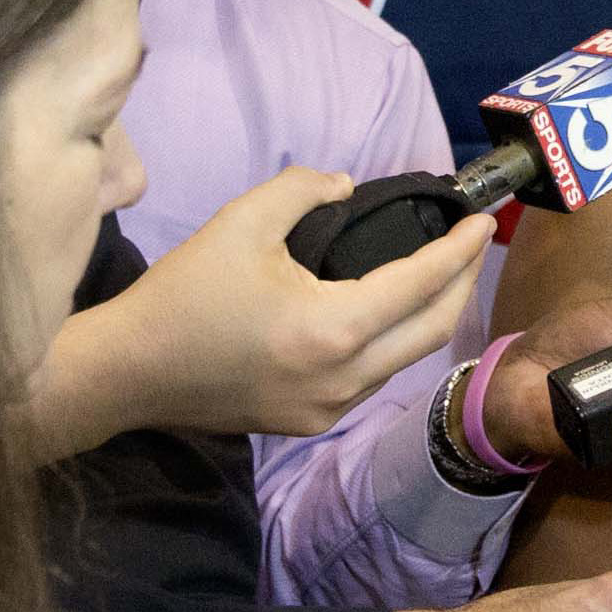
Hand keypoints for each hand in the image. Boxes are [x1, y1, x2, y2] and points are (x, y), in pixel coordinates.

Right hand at [28, 165, 493, 452]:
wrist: (128, 372)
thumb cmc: (183, 294)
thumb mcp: (240, 221)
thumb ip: (304, 190)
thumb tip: (347, 187)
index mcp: (334, 329)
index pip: (421, 284)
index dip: (458, 250)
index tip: (483, 220)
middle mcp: (345, 378)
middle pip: (432, 331)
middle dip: (461, 284)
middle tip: (472, 245)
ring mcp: (330, 410)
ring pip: (404, 360)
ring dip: (429, 317)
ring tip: (439, 275)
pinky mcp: (309, 424)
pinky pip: (371, 378)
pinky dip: (392, 343)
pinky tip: (389, 316)